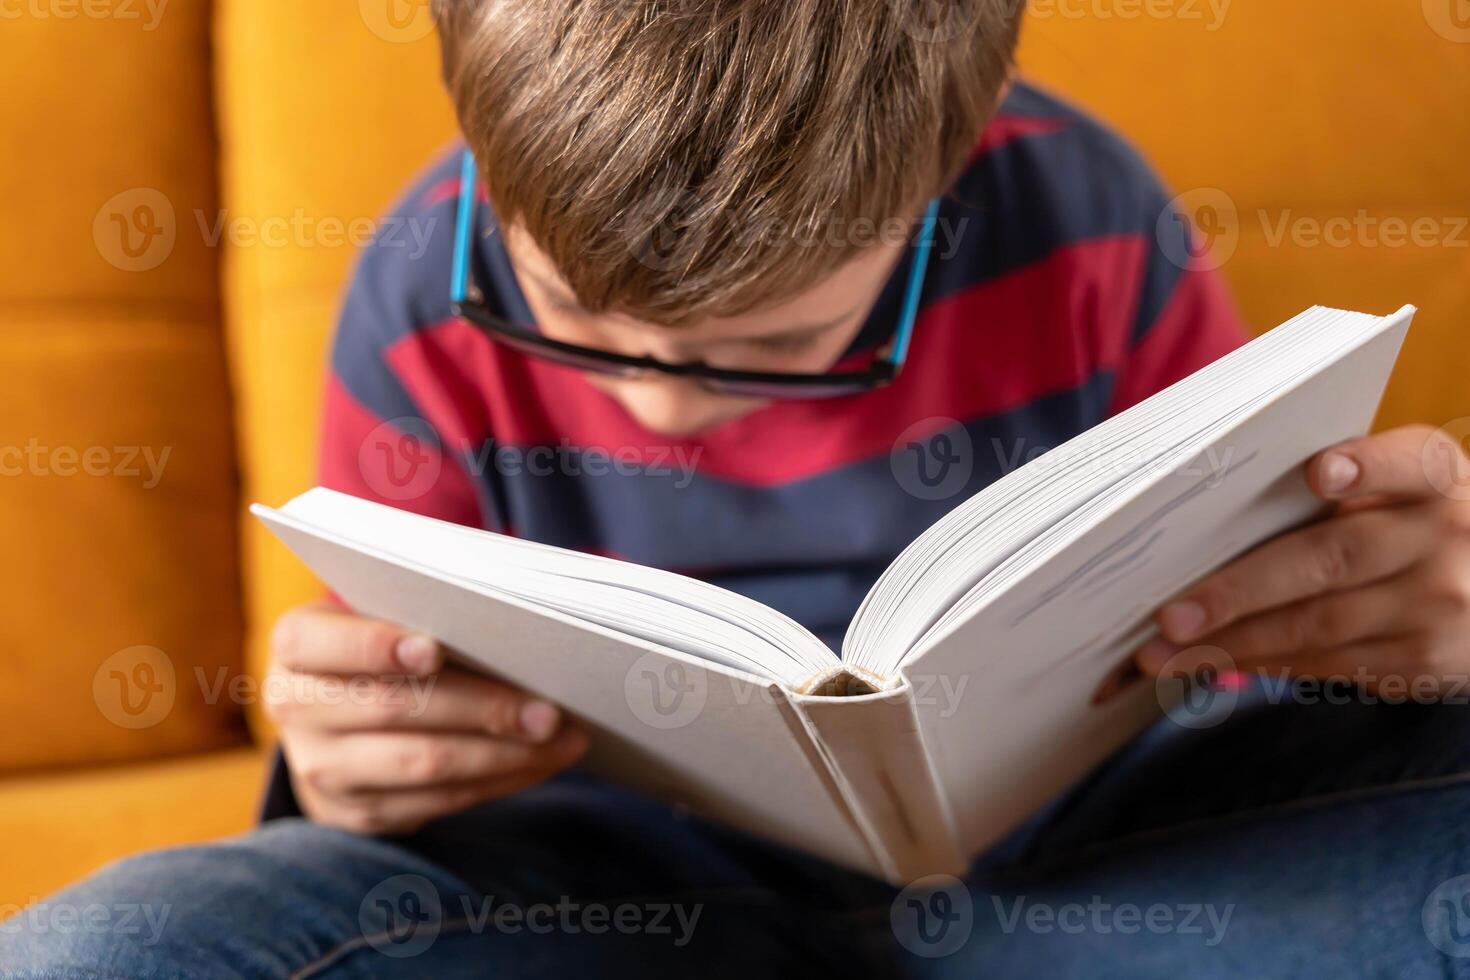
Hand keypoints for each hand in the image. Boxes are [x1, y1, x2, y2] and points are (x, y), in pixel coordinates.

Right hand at [265, 600, 588, 834]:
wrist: (336, 712)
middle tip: (548, 708)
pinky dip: (499, 780)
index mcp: (295, 645)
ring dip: (504, 754)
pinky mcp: (358, 813)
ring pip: (424, 763)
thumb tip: (515, 618)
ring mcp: (322, 768)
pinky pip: (439, 800)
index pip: (319, 643)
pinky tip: (541, 761)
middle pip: (395, 708)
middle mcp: (296, 708)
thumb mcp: (378, 611)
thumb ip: (424, 609)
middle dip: (482, 709)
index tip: (435, 648)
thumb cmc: (381, 640)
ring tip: (561, 737)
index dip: (375, 646)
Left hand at [1134, 425, 1469, 698]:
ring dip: (1231, 643)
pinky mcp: (1427, 660)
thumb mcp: (1404, 486)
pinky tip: (1214, 661)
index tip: (1317, 473)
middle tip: (1170, 616)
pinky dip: (1264, 662)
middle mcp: (1444, 537)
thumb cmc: (1415, 521)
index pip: (1406, 463)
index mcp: (1435, 476)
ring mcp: (1439, 605)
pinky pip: (1330, 663)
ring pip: (1318, 627)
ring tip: (1164, 653)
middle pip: (1329, 561)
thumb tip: (1215, 511)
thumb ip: (1341, 484)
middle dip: (1239, 593)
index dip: (1364, 467)